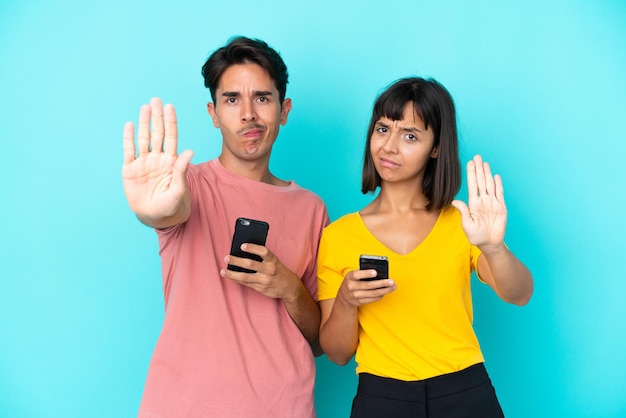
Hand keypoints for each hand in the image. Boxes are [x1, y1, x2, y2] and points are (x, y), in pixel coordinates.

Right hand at [122, 98, 193, 223]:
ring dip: (144, 123)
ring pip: (143, 138)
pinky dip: (129, 138)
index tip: (170, 107)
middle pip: (157, 133)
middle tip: (156, 100)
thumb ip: (181, 170)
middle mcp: (157, 158)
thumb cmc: (172, 205)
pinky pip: (129, 151)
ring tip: (145, 107)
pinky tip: (130, 125)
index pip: (171, 137)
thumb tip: (189, 152)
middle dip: (157, 117)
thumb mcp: (179, 189)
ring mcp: (143, 163)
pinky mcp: (130, 169)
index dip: (170, 122)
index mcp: (171, 161)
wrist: (156, 217)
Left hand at [221, 244, 302, 299]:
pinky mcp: (261, 289)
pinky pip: (246, 283)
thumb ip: (262, 257)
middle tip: (227, 258)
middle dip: (236, 261)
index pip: (263, 252)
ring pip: (245, 277)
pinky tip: (230, 276)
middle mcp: (269, 270)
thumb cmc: (279, 270)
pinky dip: (237, 279)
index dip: (253, 248)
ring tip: (223, 271)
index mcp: (273, 260)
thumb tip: (243, 251)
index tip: (242, 245)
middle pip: (250, 264)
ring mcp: (265, 280)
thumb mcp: (275, 261)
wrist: (290, 287)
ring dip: (232, 274)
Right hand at [335, 269, 395, 308]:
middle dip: (382, 283)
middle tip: (391, 281)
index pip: (357, 275)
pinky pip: (373, 299)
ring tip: (393, 287)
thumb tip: (379, 273)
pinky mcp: (360, 302)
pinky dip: (381, 295)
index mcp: (350, 277)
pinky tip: (386, 291)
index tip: (375, 272)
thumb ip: (363, 272)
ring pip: (373, 293)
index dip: (366, 273)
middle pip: (369, 285)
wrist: (344, 296)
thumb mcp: (353, 275)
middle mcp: (351, 287)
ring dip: (385, 290)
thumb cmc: (353, 281)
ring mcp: (355, 295)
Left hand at [452, 155, 506, 249]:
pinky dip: (498, 185)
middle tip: (477, 156)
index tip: (469, 163)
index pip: (472, 185)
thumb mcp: (467, 225)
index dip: (471, 174)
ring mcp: (492, 203)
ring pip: (490, 185)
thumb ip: (463, 212)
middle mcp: (482, 200)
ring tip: (484, 163)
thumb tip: (454, 201)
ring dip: (487, 174)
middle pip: (481, 181)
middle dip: (478, 169)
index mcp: (473, 204)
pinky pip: (500, 193)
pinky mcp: (501, 207)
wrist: (490, 243)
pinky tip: (495, 176)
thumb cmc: (476, 236)